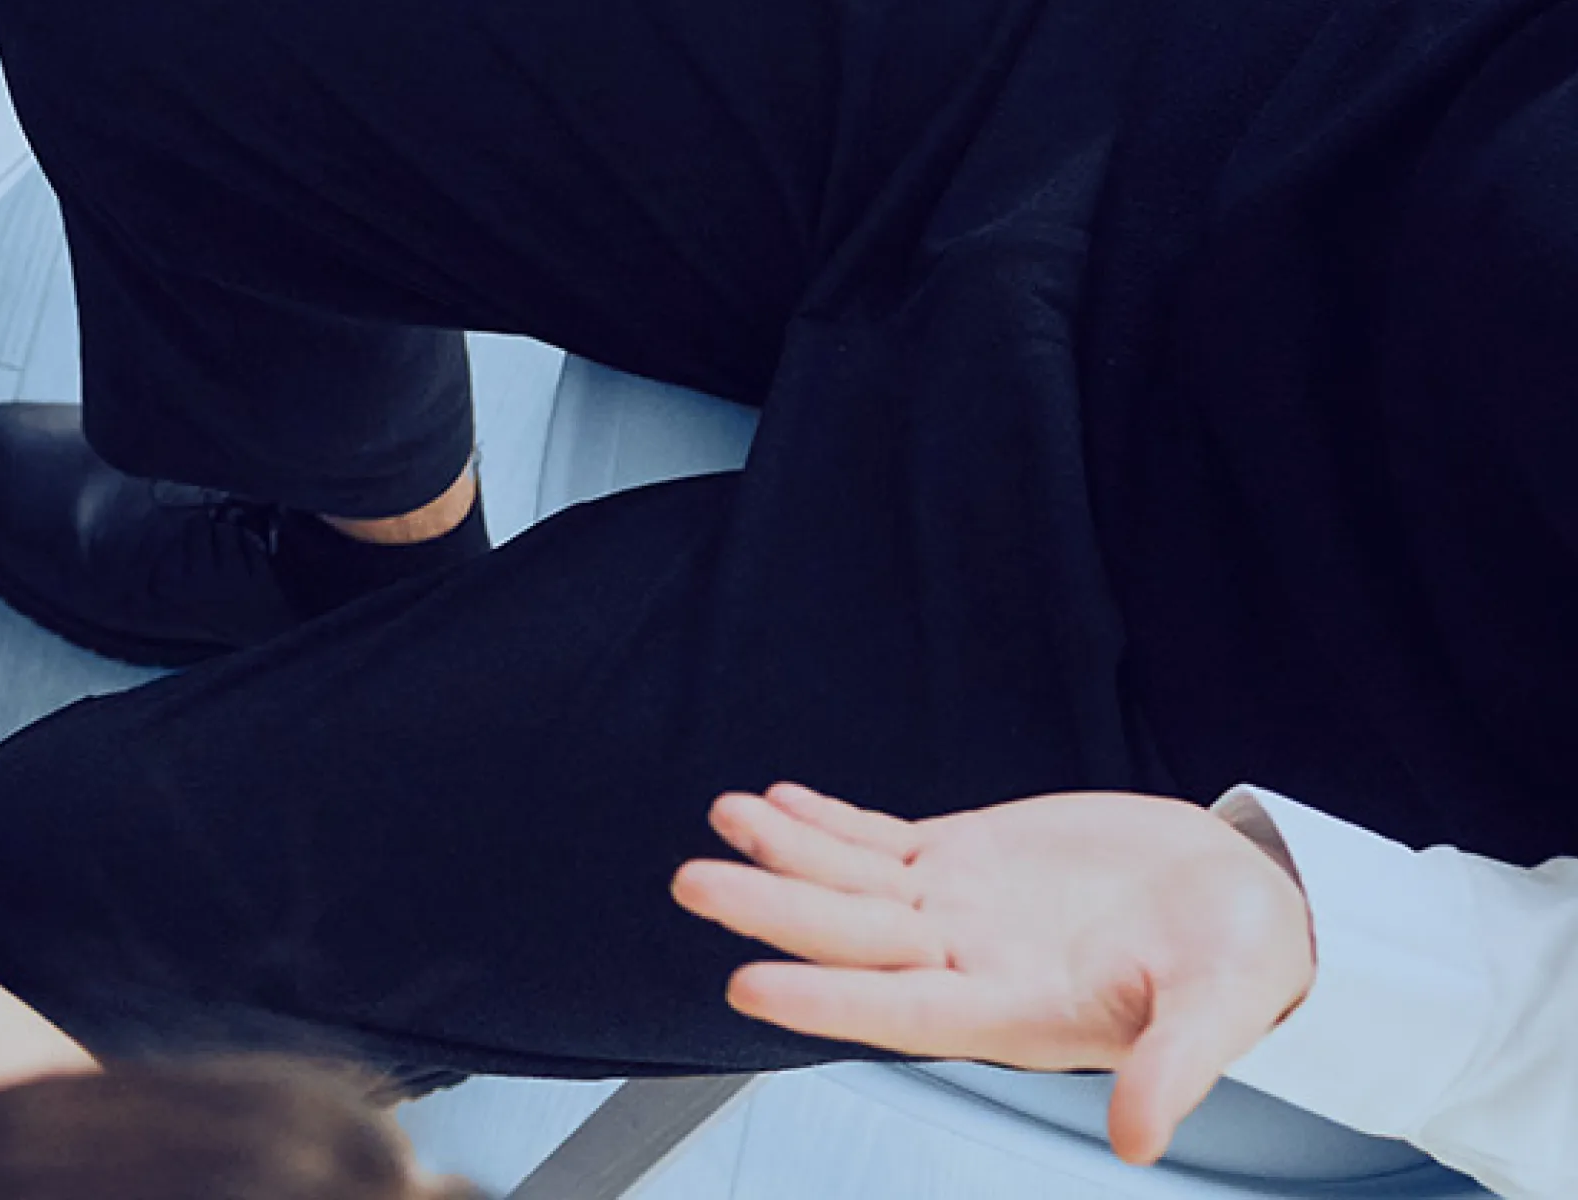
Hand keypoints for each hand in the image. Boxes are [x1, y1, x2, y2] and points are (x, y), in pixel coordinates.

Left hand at [673, 784, 1315, 1165]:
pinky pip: (880, 839)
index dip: (826, 999)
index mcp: (1016, 1012)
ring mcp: (958, 908)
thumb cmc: (1241, 961)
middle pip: (851, 937)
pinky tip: (779, 803)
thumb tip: (1139, 1141)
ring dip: (784, 852)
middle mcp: (968, 963)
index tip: (746, 985)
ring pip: (850, 882)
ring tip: (726, 816)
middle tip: (693, 882)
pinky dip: (827, 822)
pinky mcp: (966, 855)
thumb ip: (1174, 1068)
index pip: (901, 1011)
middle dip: (771, 909)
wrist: (1249, 900)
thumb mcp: (1223, 1010)